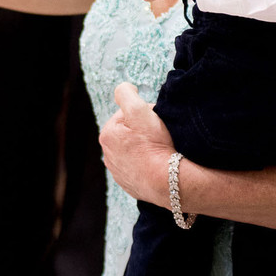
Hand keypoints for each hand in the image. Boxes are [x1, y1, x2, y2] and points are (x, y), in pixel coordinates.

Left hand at [99, 82, 174, 205]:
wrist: (168, 181)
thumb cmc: (154, 144)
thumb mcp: (138, 109)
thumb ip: (126, 92)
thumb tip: (126, 89)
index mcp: (107, 135)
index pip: (127, 115)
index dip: (145, 114)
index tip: (155, 121)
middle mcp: (108, 156)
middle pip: (130, 133)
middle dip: (144, 131)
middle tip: (160, 135)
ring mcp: (119, 173)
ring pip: (135, 151)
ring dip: (146, 148)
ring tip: (160, 150)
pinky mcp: (131, 186)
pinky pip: (140, 169)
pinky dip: (149, 165)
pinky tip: (158, 164)